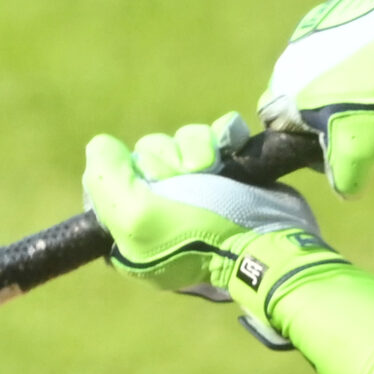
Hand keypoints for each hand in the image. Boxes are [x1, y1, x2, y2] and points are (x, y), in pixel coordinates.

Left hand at [82, 114, 345, 344]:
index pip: (108, 178)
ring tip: (213, 168)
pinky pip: (210, 136)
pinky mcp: (224, 173)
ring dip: (196, 147)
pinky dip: (220, 137)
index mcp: (130, 228)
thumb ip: (105, 178)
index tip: (149, 184)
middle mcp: (158, 209)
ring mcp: (193, 191)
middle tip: (188, 179)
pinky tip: (229, 150)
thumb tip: (101, 146)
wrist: (272, 238)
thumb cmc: (204, 232)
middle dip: (167, 159)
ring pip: (178, 142)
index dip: (127, 172)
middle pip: (145, 154)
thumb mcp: (140, 215)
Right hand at [257, 0, 373, 196]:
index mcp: (289, 83)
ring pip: (369, 90)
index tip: (346, 158)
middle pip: (337, 113)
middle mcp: (305, 52)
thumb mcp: (359, 152)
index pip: (277, 124)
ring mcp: (341, 28)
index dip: (307, 149)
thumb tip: (346, 187)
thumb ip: (344, 178)